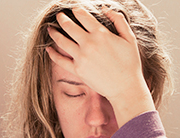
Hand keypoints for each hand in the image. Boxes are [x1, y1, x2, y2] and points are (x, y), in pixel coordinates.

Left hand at [46, 6, 154, 125]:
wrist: (125, 87)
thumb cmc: (130, 64)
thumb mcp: (130, 38)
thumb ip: (119, 20)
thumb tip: (105, 9)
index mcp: (101, 34)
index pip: (83, 16)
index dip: (77, 10)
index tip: (74, 9)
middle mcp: (89, 43)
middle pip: (68, 26)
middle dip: (62, 18)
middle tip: (59, 15)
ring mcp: (81, 57)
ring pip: (61, 41)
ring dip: (54, 33)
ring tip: (51, 29)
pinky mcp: (77, 70)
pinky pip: (60, 60)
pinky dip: (52, 54)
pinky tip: (48, 49)